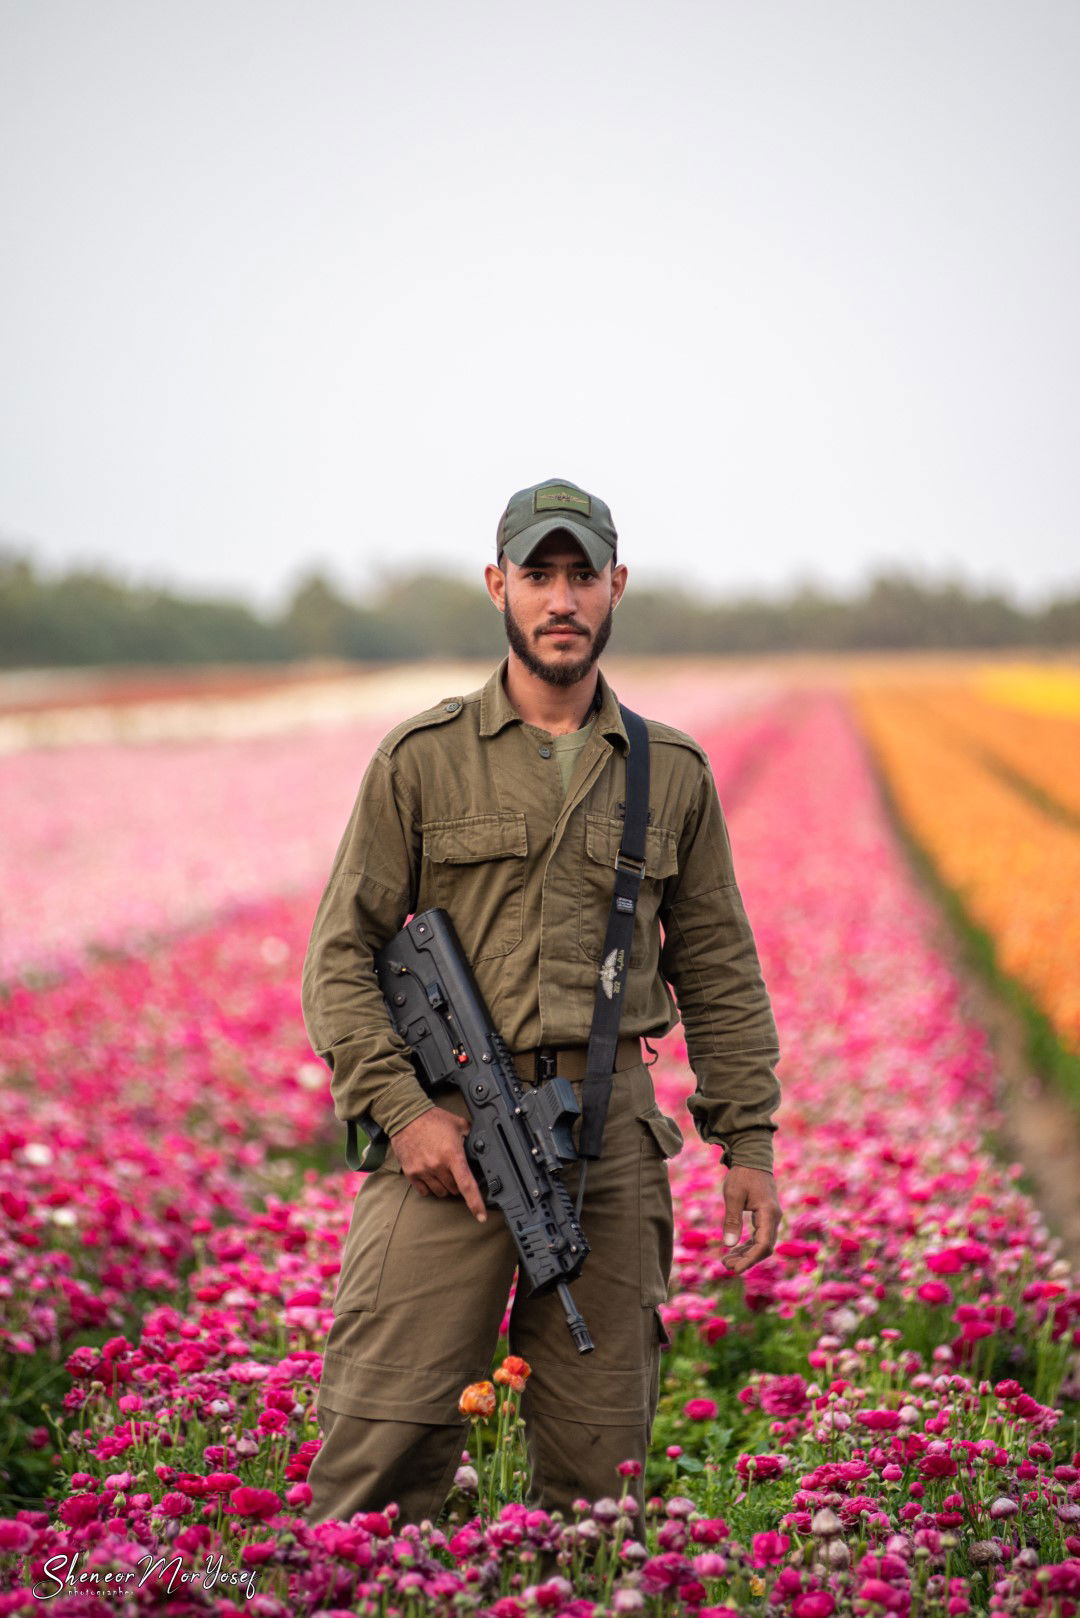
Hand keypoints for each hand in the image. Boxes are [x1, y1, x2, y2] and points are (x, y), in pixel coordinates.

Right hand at [391, 1107, 486, 1222]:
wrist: (406, 1116)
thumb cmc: (432, 1119)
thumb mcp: (458, 1124)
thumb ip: (471, 1135)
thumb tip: (482, 1143)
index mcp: (452, 1155)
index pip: (467, 1185)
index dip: (476, 1203)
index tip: (481, 1216)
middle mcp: (437, 1166)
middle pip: (454, 1190)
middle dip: (457, 1183)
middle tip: (455, 1170)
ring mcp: (423, 1171)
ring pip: (440, 1192)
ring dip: (444, 1186)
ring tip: (442, 1171)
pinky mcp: (411, 1173)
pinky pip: (424, 1191)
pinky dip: (430, 1187)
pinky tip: (430, 1175)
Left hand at [720, 1165, 780, 1273]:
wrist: (752, 1157)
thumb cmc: (742, 1174)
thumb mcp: (733, 1195)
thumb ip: (732, 1220)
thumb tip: (729, 1245)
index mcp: (768, 1213)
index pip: (763, 1244)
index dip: (750, 1259)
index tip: (735, 1269)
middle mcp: (773, 1217)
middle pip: (764, 1247)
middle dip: (747, 1259)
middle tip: (726, 1266)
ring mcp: (771, 1217)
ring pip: (762, 1243)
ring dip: (746, 1254)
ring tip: (726, 1261)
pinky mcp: (765, 1216)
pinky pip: (759, 1236)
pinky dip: (748, 1245)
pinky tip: (734, 1250)